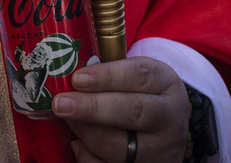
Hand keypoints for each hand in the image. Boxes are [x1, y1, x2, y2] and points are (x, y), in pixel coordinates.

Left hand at [53, 57, 190, 162]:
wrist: (167, 131)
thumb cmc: (143, 95)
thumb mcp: (137, 77)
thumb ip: (109, 74)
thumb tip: (67, 78)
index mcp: (166, 84)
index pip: (140, 75)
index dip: (107, 76)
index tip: (77, 79)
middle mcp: (168, 118)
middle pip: (133, 111)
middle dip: (92, 107)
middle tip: (61, 104)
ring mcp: (160, 149)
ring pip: (119, 146)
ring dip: (86, 132)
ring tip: (68, 119)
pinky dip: (88, 155)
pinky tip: (78, 142)